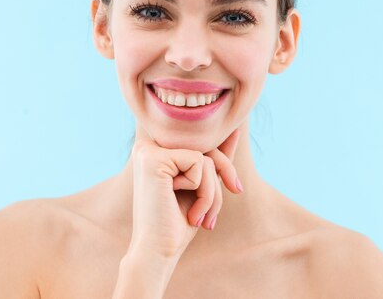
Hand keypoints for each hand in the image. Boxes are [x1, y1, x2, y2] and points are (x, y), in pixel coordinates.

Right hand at [127, 129, 242, 259]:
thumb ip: (214, 159)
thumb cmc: (177, 223)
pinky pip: (200, 162)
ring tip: (199, 217)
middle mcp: (148, 146)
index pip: (202, 143)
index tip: (232, 189)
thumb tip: (235, 130)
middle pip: (206, 145)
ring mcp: (148, 150)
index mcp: (155, 150)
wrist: (158, 253)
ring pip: (205, 157)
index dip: (222, 166)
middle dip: (224, 176)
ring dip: (211, 193)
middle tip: (216, 214)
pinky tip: (188, 211)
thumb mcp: (202, 186)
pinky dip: (203, 191)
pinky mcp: (153, 158)